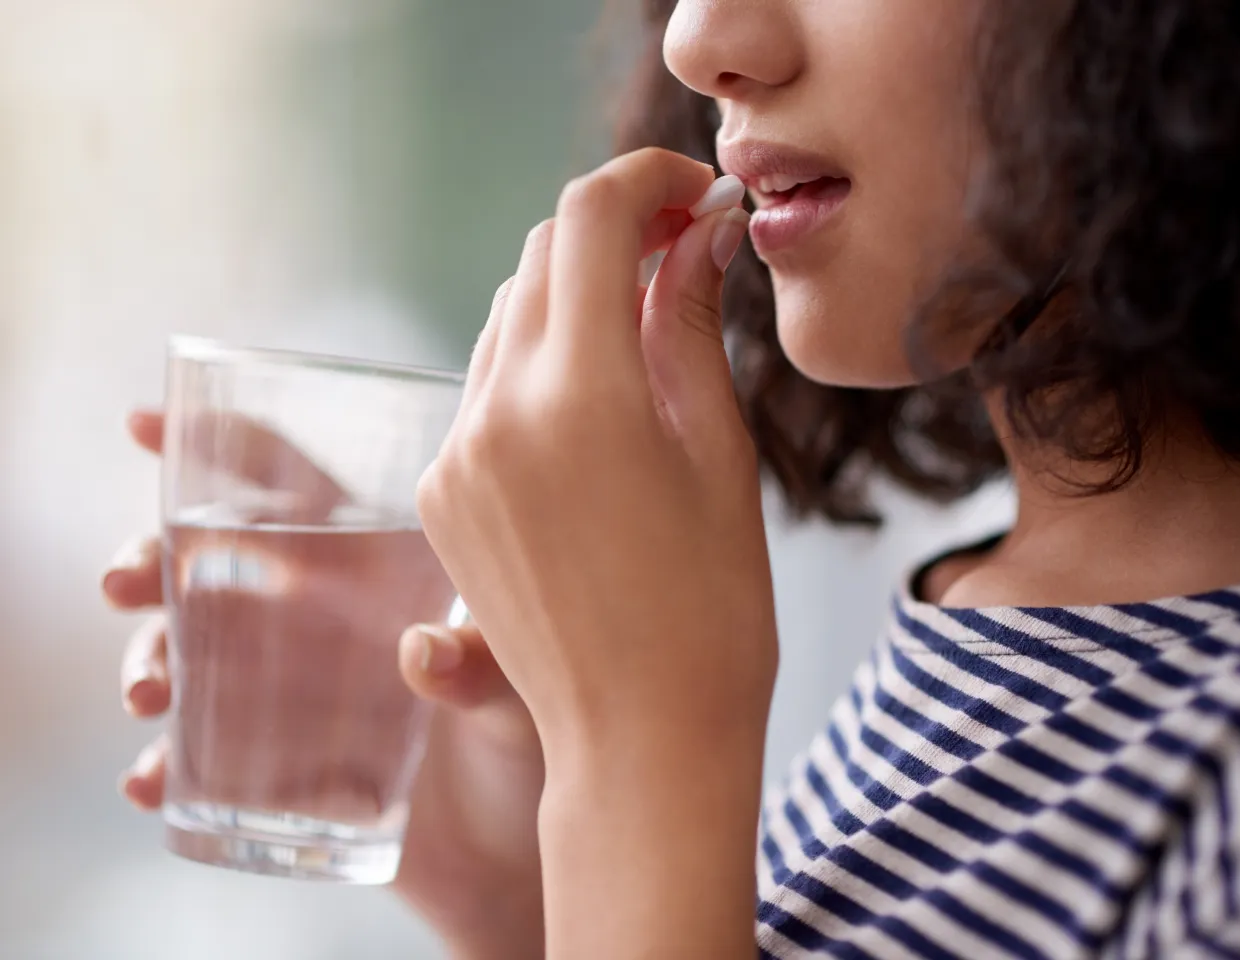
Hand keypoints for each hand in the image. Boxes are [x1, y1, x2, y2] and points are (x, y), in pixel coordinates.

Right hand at [104, 410, 545, 959]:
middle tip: (122, 581)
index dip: (218, 447)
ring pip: (186, 654)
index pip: (291, 486)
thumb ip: (485, 664)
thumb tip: (420, 655)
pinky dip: (161, 766)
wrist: (519, 847)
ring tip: (147, 692)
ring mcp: (287, 692)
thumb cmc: (537, 736)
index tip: (146, 426)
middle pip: (210, 565)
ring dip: (147, 660)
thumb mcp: (525, 690)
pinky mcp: (272, 767)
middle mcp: (319, 619)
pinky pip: (196, 759)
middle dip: (149, 560)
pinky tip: (152, 782)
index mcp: (373, 568)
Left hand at [415, 149, 774, 957]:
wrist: (640, 741)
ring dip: (573, 298)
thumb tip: (698, 232)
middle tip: (680, 250)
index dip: (645, 181)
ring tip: (644, 333)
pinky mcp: (440, 495)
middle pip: (541, 256)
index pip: (590, 220)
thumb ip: (691, 325)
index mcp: (581, 399)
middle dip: (611, 234)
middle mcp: (496, 415)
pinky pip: (484, 387)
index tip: (691, 192)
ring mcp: (455, 456)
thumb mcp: (719, 455)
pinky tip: (595, 407)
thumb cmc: (712, 612)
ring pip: (507, 318)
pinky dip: (538, 364)